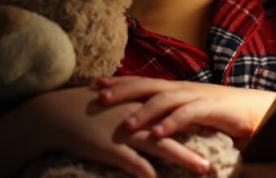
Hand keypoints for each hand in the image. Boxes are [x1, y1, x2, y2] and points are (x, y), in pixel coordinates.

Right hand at [0, 86, 211, 177]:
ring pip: (162, 147)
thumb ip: (140, 116)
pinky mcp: (112, 147)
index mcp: (143, 105)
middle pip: (176, 132)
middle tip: (218, 155)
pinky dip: (149, 174)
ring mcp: (127, 131)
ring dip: (184, 158)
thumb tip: (157, 128)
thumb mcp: (119, 108)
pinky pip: (135, 163)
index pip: (176, 115)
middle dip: (197, 144)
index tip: (219, 134)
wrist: (56, 114)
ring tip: (203, 168)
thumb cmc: (90, 111)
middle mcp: (140, 116)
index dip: (197, 125)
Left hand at [95, 76, 275, 139]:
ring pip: (166, 100)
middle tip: (100, 97)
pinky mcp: (211, 108)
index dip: (120, 82)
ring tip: (126, 124)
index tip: (96, 84)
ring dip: (145, 111)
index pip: (143, 82)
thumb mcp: (188, 111)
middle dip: (124, 90)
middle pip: (149, 85)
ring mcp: (197, 96)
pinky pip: (188, 115)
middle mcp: (183, 88)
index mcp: (175, 88)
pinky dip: (171, 124)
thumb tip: (142, 119)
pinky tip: (157, 134)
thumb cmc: (219, 112)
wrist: (253, 109)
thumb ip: (168, 112)